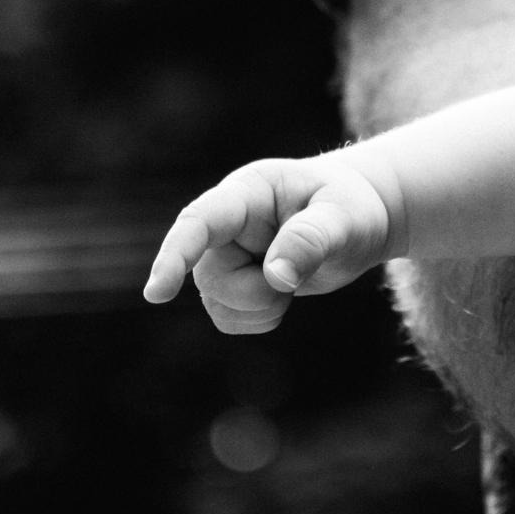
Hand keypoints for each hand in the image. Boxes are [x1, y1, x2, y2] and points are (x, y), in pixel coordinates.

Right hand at [145, 158, 394, 332]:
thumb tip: (275, 277)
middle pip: (211, 278)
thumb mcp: (344, 218)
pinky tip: (283, 294)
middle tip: (297, 277)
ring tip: (293, 278)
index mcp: (247, 193)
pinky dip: (260, 320)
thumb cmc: (351, 207)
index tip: (156, 294)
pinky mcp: (231, 283)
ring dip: (261, 307)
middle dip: (257, 293)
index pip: (199, 222)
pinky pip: (228, 319)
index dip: (175, 256)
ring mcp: (225, 255)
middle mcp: (226, 225)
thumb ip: (310, 240)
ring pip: (217, 304)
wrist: (357, 220)